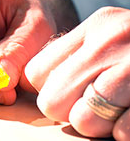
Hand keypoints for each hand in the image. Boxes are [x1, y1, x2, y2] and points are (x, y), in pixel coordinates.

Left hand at [22, 7, 129, 139]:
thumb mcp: (104, 36)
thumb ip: (70, 55)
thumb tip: (37, 80)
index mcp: (94, 26)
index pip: (36, 72)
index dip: (46, 88)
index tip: (65, 88)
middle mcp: (112, 42)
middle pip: (51, 100)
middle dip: (65, 109)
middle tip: (88, 102)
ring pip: (82, 120)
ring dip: (95, 122)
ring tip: (113, 107)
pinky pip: (122, 132)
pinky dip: (124, 129)